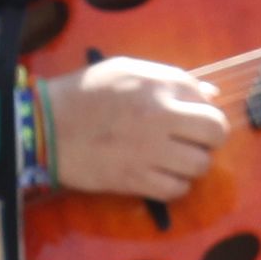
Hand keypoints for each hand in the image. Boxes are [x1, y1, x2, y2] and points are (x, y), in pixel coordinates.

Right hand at [40, 58, 226, 203]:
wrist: (44, 126)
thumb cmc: (85, 92)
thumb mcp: (127, 70)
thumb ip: (170, 79)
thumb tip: (210, 93)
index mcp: (158, 86)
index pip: (206, 99)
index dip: (203, 109)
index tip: (190, 117)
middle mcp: (160, 116)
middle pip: (215, 132)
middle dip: (211, 138)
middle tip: (194, 141)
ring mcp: (149, 151)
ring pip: (200, 164)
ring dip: (193, 163)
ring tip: (175, 159)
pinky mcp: (135, 180)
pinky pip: (176, 189)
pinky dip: (175, 185)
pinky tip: (162, 176)